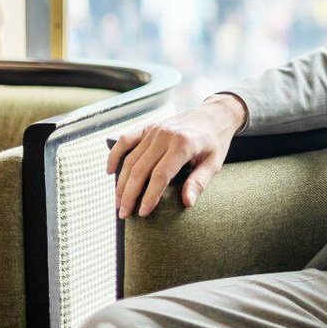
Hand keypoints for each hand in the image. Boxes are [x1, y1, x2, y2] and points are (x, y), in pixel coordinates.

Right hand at [107, 93, 245, 218]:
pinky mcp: (149, 127)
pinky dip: (115, 155)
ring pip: (130, 159)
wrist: (216, 113)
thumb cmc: (216, 141)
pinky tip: (110, 171)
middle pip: (140, 169)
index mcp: (183, 145)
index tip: (143, 213)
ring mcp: (155, 130)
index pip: (160, 175)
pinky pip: (126, 140)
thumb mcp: (215, 163)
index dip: (149, 196)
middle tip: (124, 214)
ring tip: (119, 202)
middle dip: (130, 194)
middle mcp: (165, 136)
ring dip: (121, 182)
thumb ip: (199, 182)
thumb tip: (187, 203)